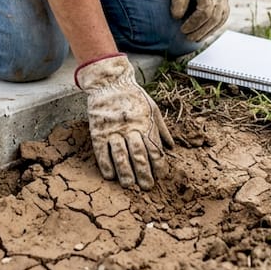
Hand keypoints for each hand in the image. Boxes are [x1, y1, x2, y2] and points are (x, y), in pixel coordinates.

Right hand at [76, 54, 174, 189]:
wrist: (110, 82)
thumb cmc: (134, 96)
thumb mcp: (153, 108)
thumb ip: (161, 129)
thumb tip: (171, 148)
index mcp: (145, 124)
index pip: (154, 149)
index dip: (158, 165)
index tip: (160, 176)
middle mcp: (131, 128)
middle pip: (139, 155)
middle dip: (144, 173)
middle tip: (147, 187)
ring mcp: (113, 130)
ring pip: (121, 156)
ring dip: (126, 173)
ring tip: (130, 186)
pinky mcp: (98, 131)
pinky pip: (102, 152)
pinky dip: (106, 165)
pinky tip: (111, 176)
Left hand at [170, 0, 228, 41]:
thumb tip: (178, 16)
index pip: (205, 12)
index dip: (194, 24)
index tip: (183, 29)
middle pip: (214, 19)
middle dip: (201, 31)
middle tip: (188, 38)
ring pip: (221, 19)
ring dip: (209, 31)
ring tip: (196, 38)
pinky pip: (223, 16)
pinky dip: (215, 26)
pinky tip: (206, 31)